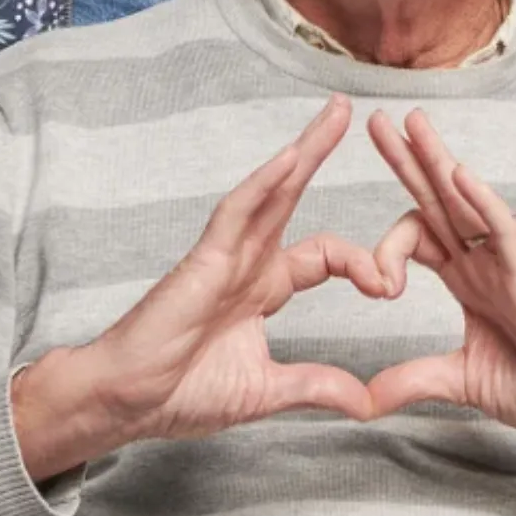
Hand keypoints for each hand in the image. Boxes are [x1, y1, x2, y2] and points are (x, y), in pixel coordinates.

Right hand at [9, 96, 402, 480]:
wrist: (124, 405)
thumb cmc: (180, 394)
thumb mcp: (267, 390)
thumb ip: (317, 387)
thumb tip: (366, 405)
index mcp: (264, 287)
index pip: (327, 256)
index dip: (364, 264)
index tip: (390, 289)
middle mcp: (247, 262)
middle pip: (293, 196)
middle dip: (320, 152)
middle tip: (351, 109)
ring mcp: (224, 257)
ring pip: (269, 192)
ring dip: (303, 152)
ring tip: (335, 114)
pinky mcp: (202, 261)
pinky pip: (235, 214)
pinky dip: (262, 186)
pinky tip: (290, 159)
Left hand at [360, 109, 515, 467]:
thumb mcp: (461, 381)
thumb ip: (414, 379)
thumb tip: (363, 400)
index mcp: (469, 282)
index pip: (421, 237)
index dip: (387, 244)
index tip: (374, 286)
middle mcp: (485, 263)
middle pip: (439, 202)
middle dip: (408, 162)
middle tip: (377, 121)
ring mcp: (508, 266)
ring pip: (468, 202)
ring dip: (438, 161)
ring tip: (412, 123)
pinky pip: (504, 230)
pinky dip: (482, 202)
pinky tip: (459, 173)